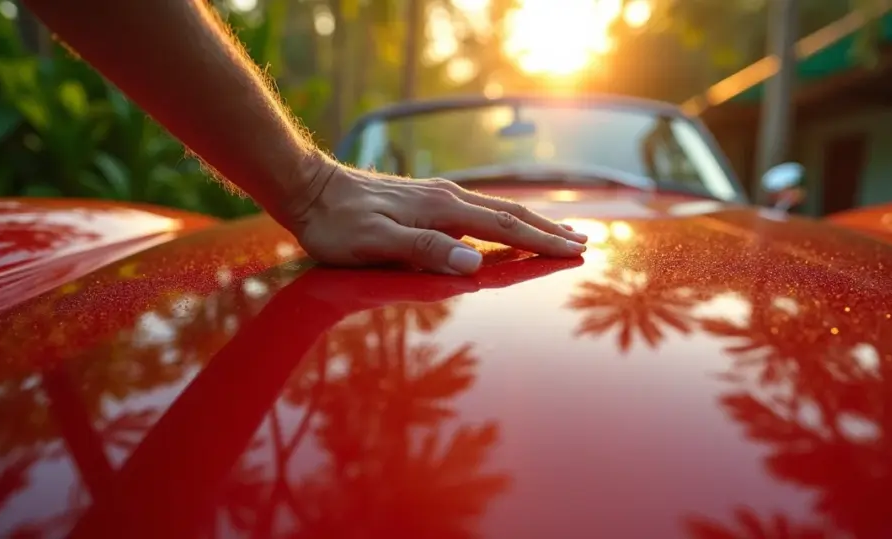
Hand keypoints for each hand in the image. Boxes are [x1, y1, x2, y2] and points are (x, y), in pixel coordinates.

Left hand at [281, 155, 588, 274]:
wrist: (308, 189)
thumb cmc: (337, 225)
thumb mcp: (377, 243)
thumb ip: (426, 251)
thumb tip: (476, 263)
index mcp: (443, 211)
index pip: (506, 228)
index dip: (542, 243)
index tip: (575, 253)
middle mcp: (448, 198)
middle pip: (511, 214)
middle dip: (548, 231)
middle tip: (583, 243)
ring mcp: (438, 197)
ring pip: (497, 209)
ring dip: (532, 222)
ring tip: (558, 232)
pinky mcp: (426, 200)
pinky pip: (479, 210)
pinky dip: (505, 219)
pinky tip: (506, 224)